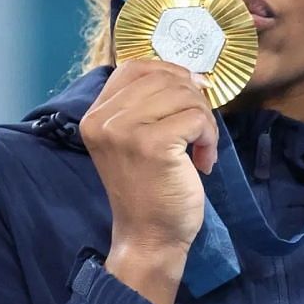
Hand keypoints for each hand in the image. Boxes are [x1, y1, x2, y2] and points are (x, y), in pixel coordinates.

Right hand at [80, 60, 217, 303]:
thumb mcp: (135, 138)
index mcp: (94, 115)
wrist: (148, 236)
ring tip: (200, 148)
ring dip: (204, 120)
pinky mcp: (152, 145)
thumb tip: (192, 74)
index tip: (189, 96)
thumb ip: (146, 104)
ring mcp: (124, 131)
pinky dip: (209, 137)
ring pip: (183, 95)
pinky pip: (196, 118)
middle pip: (163, 78)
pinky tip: (202, 160)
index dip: (169, 72)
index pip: (134, 67)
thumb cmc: (147, 188)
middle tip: (199, 130)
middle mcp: (102, 120)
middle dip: (192, 99)